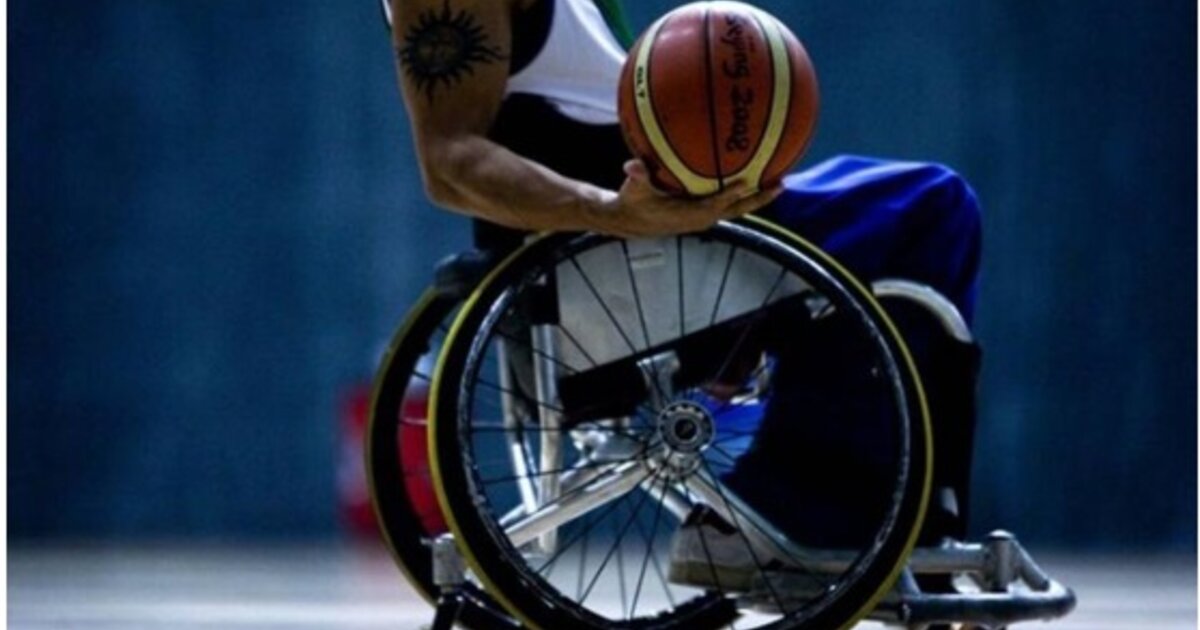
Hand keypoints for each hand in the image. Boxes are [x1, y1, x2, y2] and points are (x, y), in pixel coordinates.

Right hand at [588, 160, 783, 237]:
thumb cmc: (635, 202)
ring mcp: (706, 217)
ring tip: (779, 181)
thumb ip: (637, 177)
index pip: (715, 204)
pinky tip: (755, 177)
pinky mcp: (706, 214)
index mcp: (689, 214)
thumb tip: (631, 165)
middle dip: (760, 198)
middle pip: (738, 209)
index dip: (731, 195)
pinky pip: (730, 203)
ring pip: (738, 208)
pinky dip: (744, 193)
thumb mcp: (634, 189)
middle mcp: (703, 218)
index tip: (747, 181)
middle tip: (782, 184)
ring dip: (758, 196)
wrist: (633, 221)